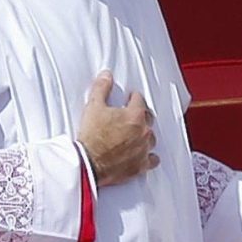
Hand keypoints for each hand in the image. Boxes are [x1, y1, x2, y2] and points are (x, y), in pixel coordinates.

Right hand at [79, 71, 157, 187]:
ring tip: (135, 133)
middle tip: (131, 114)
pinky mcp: (141, 165)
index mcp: (135, 115)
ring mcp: (144, 149)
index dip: (133, 97)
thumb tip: (106, 76)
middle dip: (140, 114)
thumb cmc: (92, 137)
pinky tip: (144, 154)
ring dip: (145, 134)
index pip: (139, 100)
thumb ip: (102, 88)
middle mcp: (144, 131)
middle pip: (148, 118)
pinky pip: (152, 159)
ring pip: (151, 138)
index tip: (130, 98)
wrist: (89, 163)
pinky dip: (149, 156)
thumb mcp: (94, 106)